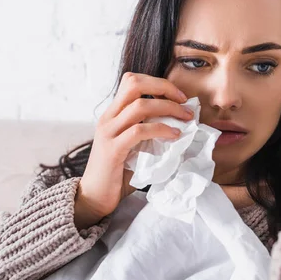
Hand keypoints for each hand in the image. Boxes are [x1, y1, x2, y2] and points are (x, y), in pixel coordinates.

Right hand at [74, 72, 192, 229]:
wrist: (94, 198)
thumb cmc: (118, 173)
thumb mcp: (134, 145)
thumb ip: (149, 132)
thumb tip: (181, 124)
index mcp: (112, 114)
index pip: (131, 81)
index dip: (157, 83)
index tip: (178, 96)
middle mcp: (108, 118)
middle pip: (134, 84)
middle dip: (163, 87)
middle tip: (184, 101)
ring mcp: (108, 133)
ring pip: (140, 105)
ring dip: (168, 108)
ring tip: (186, 119)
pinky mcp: (112, 150)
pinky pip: (139, 131)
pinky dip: (161, 129)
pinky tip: (174, 136)